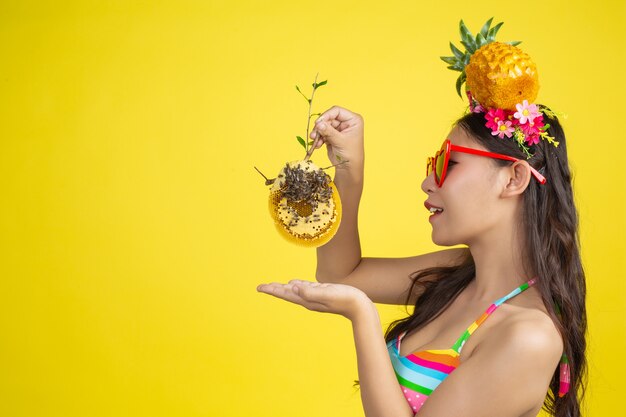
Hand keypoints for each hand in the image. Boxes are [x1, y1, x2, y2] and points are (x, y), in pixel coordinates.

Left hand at [257, 279, 371, 320]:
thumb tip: (292, 288)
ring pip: (295, 291)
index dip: (272, 290)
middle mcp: (309, 300)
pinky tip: (294, 284)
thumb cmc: (345, 299)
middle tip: (261, 287)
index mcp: (307, 300)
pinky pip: (305, 289)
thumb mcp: (326, 293)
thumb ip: (309, 291)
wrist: (360, 307)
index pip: (286, 294)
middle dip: (274, 289)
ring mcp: (316, 297)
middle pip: (287, 294)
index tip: (260, 288)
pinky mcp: (323, 293)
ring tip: (274, 286)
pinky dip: (297, 286)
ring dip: (284, 288)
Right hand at [310, 106, 363, 171]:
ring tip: (314, 140)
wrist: (348, 167)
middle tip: (314, 134)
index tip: (318, 122)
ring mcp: (338, 129)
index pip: (337, 111)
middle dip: (320, 126)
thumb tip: (318, 124)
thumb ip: (329, 131)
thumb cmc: (350, 154)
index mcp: (353, 120)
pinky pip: (322, 133)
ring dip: (318, 133)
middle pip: (328, 118)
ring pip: (324, 125)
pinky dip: (319, 138)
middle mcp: (346, 122)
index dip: (326, 115)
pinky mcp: (332, 135)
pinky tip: (317, 145)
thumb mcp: (340, 141)